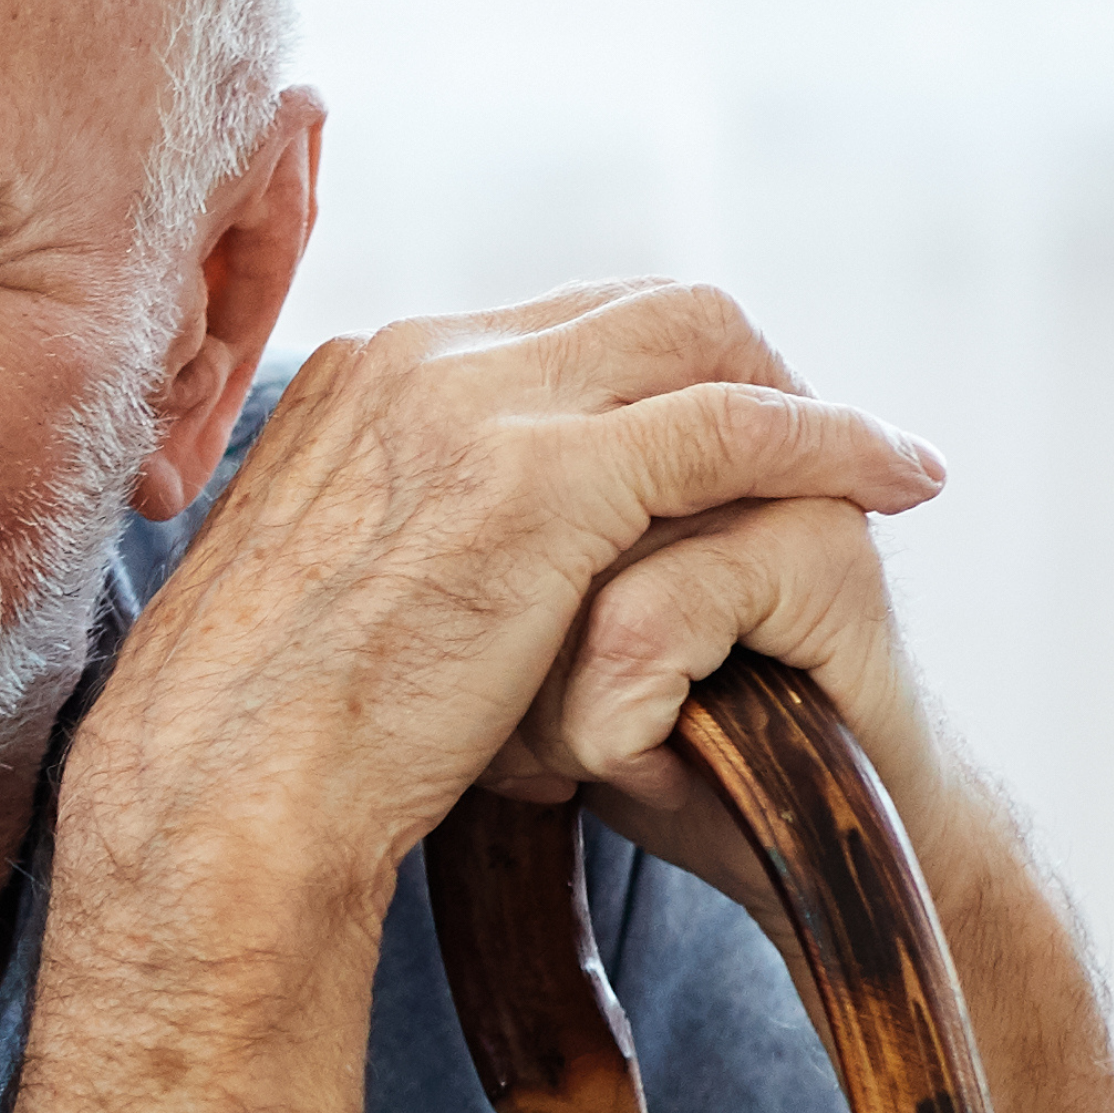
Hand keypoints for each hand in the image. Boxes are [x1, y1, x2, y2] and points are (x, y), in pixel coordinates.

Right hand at [0, 283, 942, 1112]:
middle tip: (821, 443)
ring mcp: (472, 408)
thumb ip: (385, 543)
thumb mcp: (314, 600)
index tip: (719, 441)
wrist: (217, 805)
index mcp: (355, 380)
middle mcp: (413, 361)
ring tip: (878, 463)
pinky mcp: (543, 481)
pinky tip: (896, 483)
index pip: (551, 329)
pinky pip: (734, 425)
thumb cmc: (250, 748)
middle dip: (744, 364)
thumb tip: (442, 569)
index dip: (653, 376)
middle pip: (636, 307)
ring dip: (803, 392)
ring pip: (698, 341)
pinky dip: (831, 440)